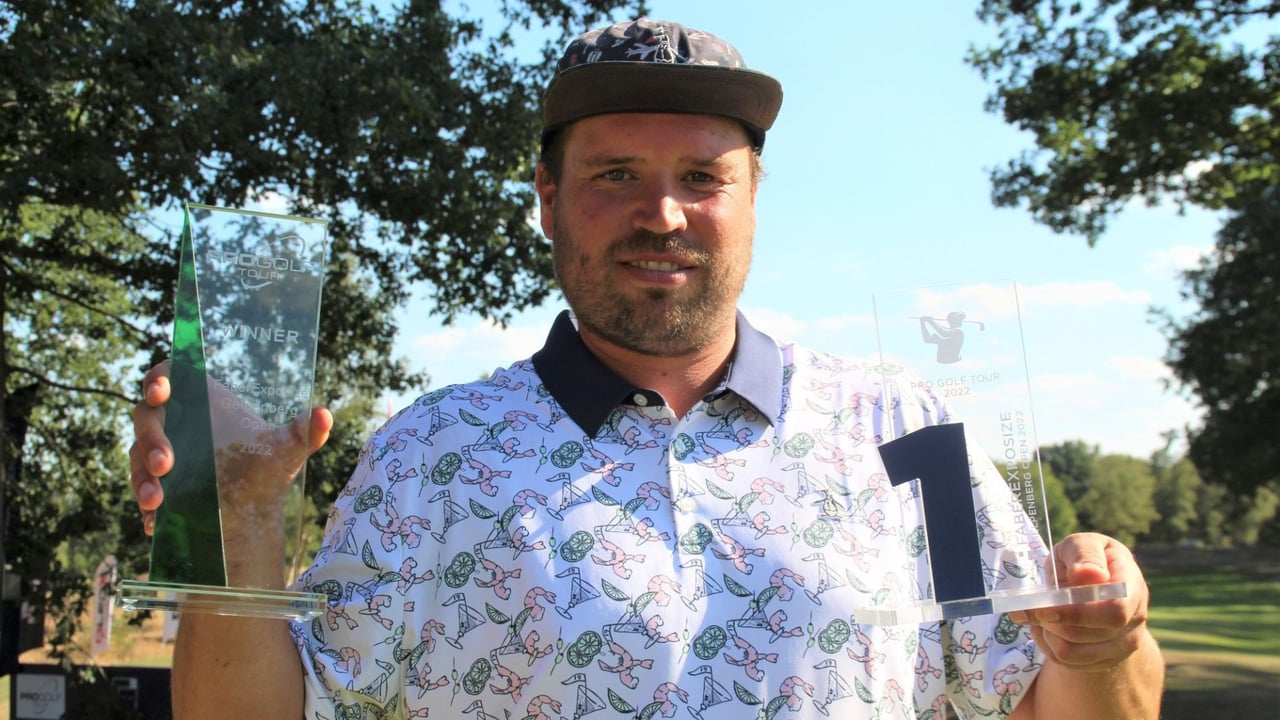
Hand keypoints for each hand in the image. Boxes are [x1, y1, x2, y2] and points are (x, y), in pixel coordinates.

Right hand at [128, 361, 332, 535]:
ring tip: (157, 500)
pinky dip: (145, 505)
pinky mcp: (153, 484)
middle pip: (146, 417)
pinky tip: (155, 522)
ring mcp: (158, 453)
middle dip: (151, 439)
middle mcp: (175, 423)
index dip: (157, 379)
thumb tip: (326, 415)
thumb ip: (303, 431)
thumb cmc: (265, 468)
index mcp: (202, 401)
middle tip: (165, 464)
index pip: (168, 375)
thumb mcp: (287, 450)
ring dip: (142, 478)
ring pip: (137, 456)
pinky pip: (139, 490)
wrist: (252, 512)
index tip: (161, 392)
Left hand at [1009, 532, 1151, 671]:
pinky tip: (1045, 627)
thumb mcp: (1080, 544)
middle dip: (1055, 623)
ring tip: (1039, 614)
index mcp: (1132, 585)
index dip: (1078, 614)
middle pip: (1091, 635)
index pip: (1115, 612)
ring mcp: (1123, 643)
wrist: (1093, 583)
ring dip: (1047, 634)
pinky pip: (1066, 662)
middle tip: (1035, 608)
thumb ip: (1084, 554)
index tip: (1045, 608)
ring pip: (1074, 653)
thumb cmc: (1083, 558)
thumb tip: (1089, 574)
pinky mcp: (1105, 659)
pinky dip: (1046, 645)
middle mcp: (1135, 618)